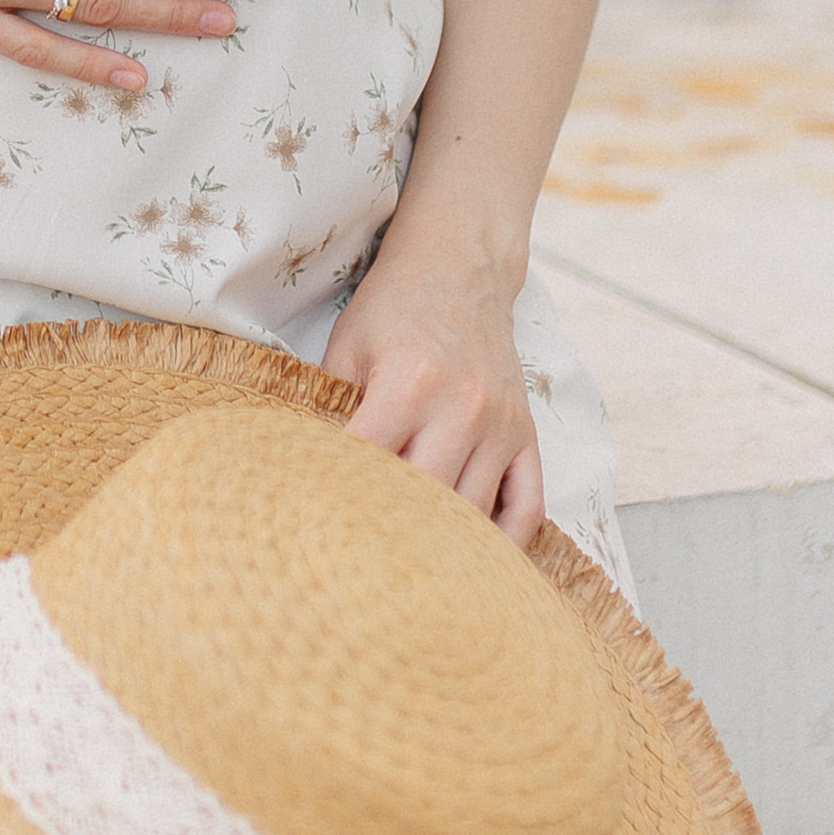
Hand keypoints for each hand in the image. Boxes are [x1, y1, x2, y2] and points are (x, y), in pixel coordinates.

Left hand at [319, 229, 542, 546]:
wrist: (460, 266)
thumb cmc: (394, 307)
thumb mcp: (347, 345)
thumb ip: (328, 406)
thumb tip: (305, 470)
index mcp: (410, 384)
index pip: (371, 465)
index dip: (340, 498)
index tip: (318, 524)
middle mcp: (464, 409)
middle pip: (426, 502)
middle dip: (389, 534)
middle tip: (359, 559)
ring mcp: (502, 426)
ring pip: (473, 514)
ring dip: (441, 544)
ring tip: (406, 568)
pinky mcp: (525, 435)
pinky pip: (528, 507)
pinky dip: (505, 542)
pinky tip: (475, 559)